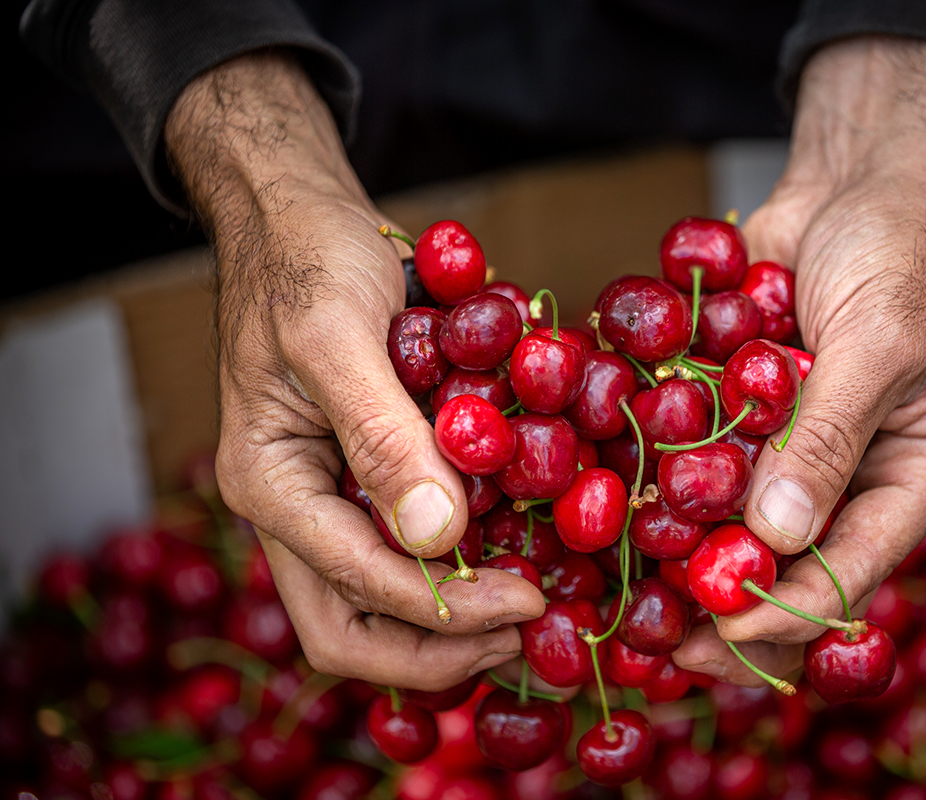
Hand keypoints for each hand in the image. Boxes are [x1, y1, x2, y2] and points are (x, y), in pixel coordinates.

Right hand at [165, 52, 543, 689]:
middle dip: (440, 648)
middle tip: (528, 632)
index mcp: (270, 485)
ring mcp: (329, 495)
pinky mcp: (365, 474)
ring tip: (530, 606)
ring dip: (452, 619)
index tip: (530, 602)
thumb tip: (439, 537)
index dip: (449, 610)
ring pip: (379, 600)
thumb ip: (383, 436)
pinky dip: (458, 566)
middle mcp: (295, 507)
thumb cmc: (308, 260)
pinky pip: (406, 545)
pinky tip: (517, 552)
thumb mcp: (339, 335)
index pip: (358, 587)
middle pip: (353, 627)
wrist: (298, 215)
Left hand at [675, 37, 925, 683]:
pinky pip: (698, 454)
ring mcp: (792, 446)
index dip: (780, 613)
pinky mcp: (743, 410)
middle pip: (783, 565)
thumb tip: (777, 537)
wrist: (858, 178)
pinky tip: (606, 498)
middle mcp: (853, 476)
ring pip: (730, 521)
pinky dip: (658, 474)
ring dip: (678, 549)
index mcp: (916, 476)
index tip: (712, 636)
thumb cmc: (900, 249)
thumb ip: (829, 438)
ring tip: (617, 588)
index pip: (850, 571)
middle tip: (652, 635)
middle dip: (719, 600)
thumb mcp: (879, 342)